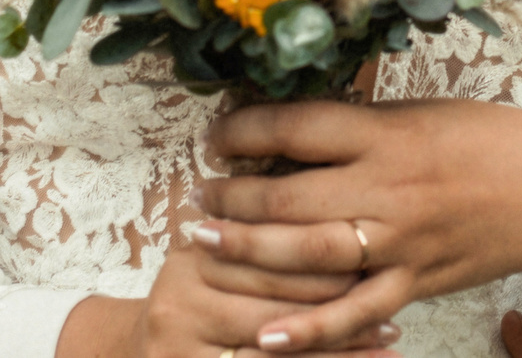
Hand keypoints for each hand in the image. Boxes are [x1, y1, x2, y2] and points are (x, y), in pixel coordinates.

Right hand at [54, 246, 401, 357]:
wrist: (130, 352)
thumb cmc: (196, 294)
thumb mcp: (214, 253)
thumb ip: (258, 226)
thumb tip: (330, 181)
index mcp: (194, 252)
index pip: (270, 251)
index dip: (326, 253)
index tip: (375, 247)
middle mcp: (180, 297)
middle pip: (275, 302)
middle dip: (339, 304)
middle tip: (391, 300)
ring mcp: (180, 347)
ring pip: (276, 349)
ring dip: (339, 347)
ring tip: (388, 339)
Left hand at [194, 98, 521, 352]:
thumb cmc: (492, 141)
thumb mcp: (426, 113)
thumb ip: (365, 126)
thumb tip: (294, 130)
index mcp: (391, 133)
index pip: (299, 128)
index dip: (245, 130)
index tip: (215, 135)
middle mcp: (391, 188)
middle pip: (290, 195)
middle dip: (233, 197)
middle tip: (199, 196)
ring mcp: (403, 242)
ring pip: (308, 253)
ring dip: (249, 249)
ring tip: (206, 240)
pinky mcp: (417, 283)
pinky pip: (355, 313)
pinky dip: (310, 330)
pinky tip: (266, 337)